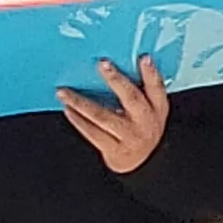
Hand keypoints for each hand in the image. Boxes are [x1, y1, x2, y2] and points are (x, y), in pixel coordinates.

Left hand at [56, 59, 169, 174]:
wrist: (138, 163)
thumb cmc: (140, 129)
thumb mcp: (151, 110)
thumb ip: (141, 90)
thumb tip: (116, 64)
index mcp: (157, 109)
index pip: (157, 88)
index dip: (151, 73)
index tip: (144, 58)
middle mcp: (145, 123)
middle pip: (132, 99)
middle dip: (117, 80)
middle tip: (103, 64)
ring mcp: (130, 137)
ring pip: (103, 117)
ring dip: (81, 103)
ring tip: (64, 92)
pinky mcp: (114, 149)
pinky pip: (93, 133)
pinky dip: (79, 120)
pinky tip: (68, 110)